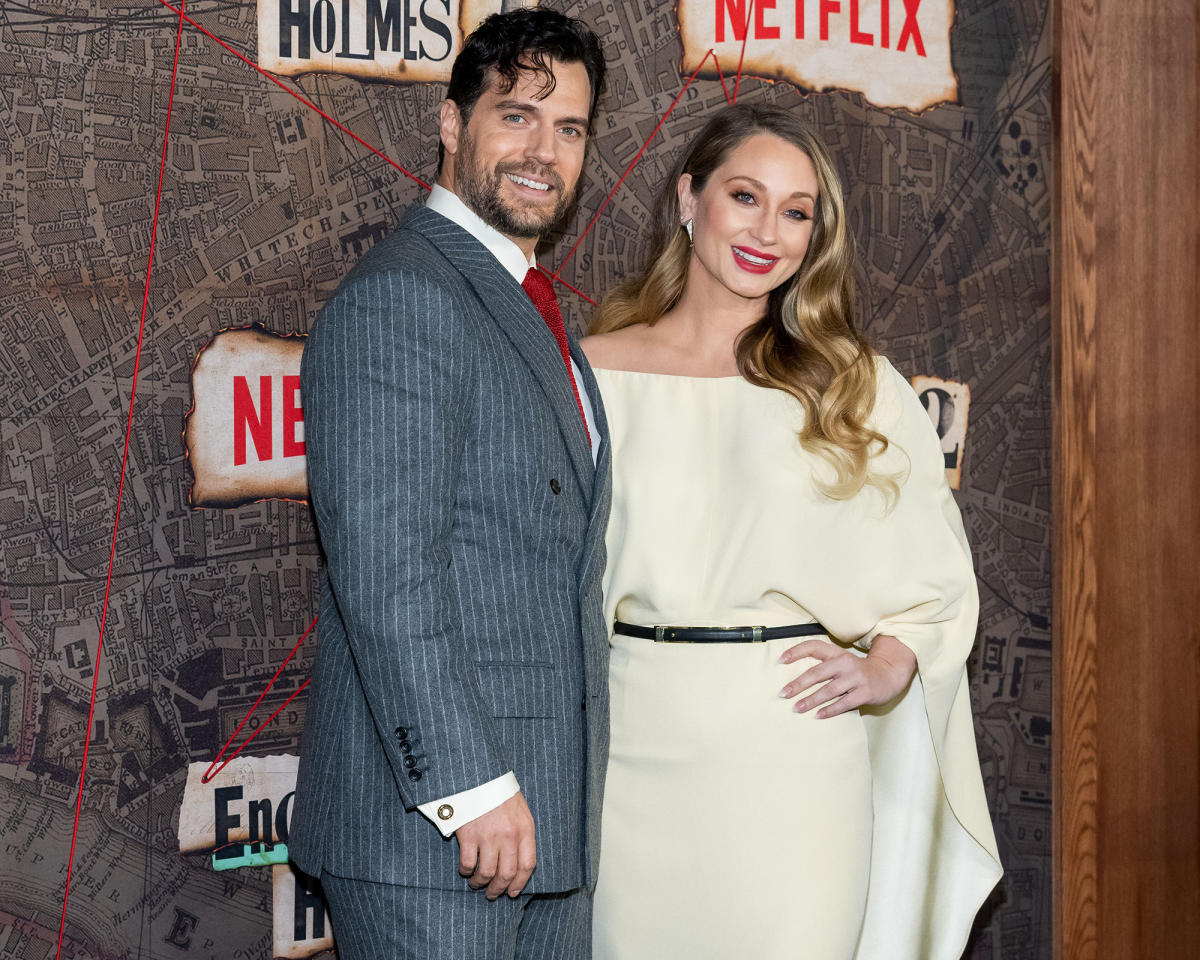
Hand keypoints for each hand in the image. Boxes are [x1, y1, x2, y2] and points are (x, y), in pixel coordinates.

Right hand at [455, 791, 536, 899]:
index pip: (527, 866)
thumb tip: (519, 865)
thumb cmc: (500, 795)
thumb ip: (522, 835)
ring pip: (487, 873)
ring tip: (477, 884)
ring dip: (481, 884)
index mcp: (525, 829)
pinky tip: (466, 870)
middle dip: (498, 889)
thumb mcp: (521, 812)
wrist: (480, 776)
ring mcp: (488, 836)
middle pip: (506, 874)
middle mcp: (509, 836)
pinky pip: (468, 864)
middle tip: (492, 894)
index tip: (512, 893)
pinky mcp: (469, 835)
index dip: (519, 884)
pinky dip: (466, 871)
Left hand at [778, 634, 916, 717]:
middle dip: (798, 684)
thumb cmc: (857, 670)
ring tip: (797, 708)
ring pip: (829, 690)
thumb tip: (794, 675)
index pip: (814, 646)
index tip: (780, 660)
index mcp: (837, 653)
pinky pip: (844, 703)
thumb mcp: (841, 660)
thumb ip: (823, 663)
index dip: (796, 651)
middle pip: (817, 672)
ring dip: (811, 700)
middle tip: (783, 693)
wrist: (888, 675)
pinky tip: (818, 715)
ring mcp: (856, 678)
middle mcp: (845, 663)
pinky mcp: (865, 693)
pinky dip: (830, 710)